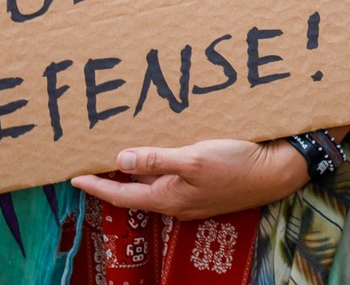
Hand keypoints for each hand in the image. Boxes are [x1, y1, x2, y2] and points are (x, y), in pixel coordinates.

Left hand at [71, 139, 305, 220]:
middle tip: (93, 161)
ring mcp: (191, 195)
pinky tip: (161, 149)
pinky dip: (159, 164)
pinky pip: (173, 176)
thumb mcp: (194, 159)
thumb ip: (156, 160)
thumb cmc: (237, 165)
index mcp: (168, 197)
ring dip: (136, 170)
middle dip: (113, 177)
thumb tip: (120, 160)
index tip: (73, 178)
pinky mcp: (205, 186)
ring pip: (154, 182)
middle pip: (135, 190)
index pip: (120, 194)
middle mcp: (176, 201)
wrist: (276, 173)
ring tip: (121, 151)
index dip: (96, 185)